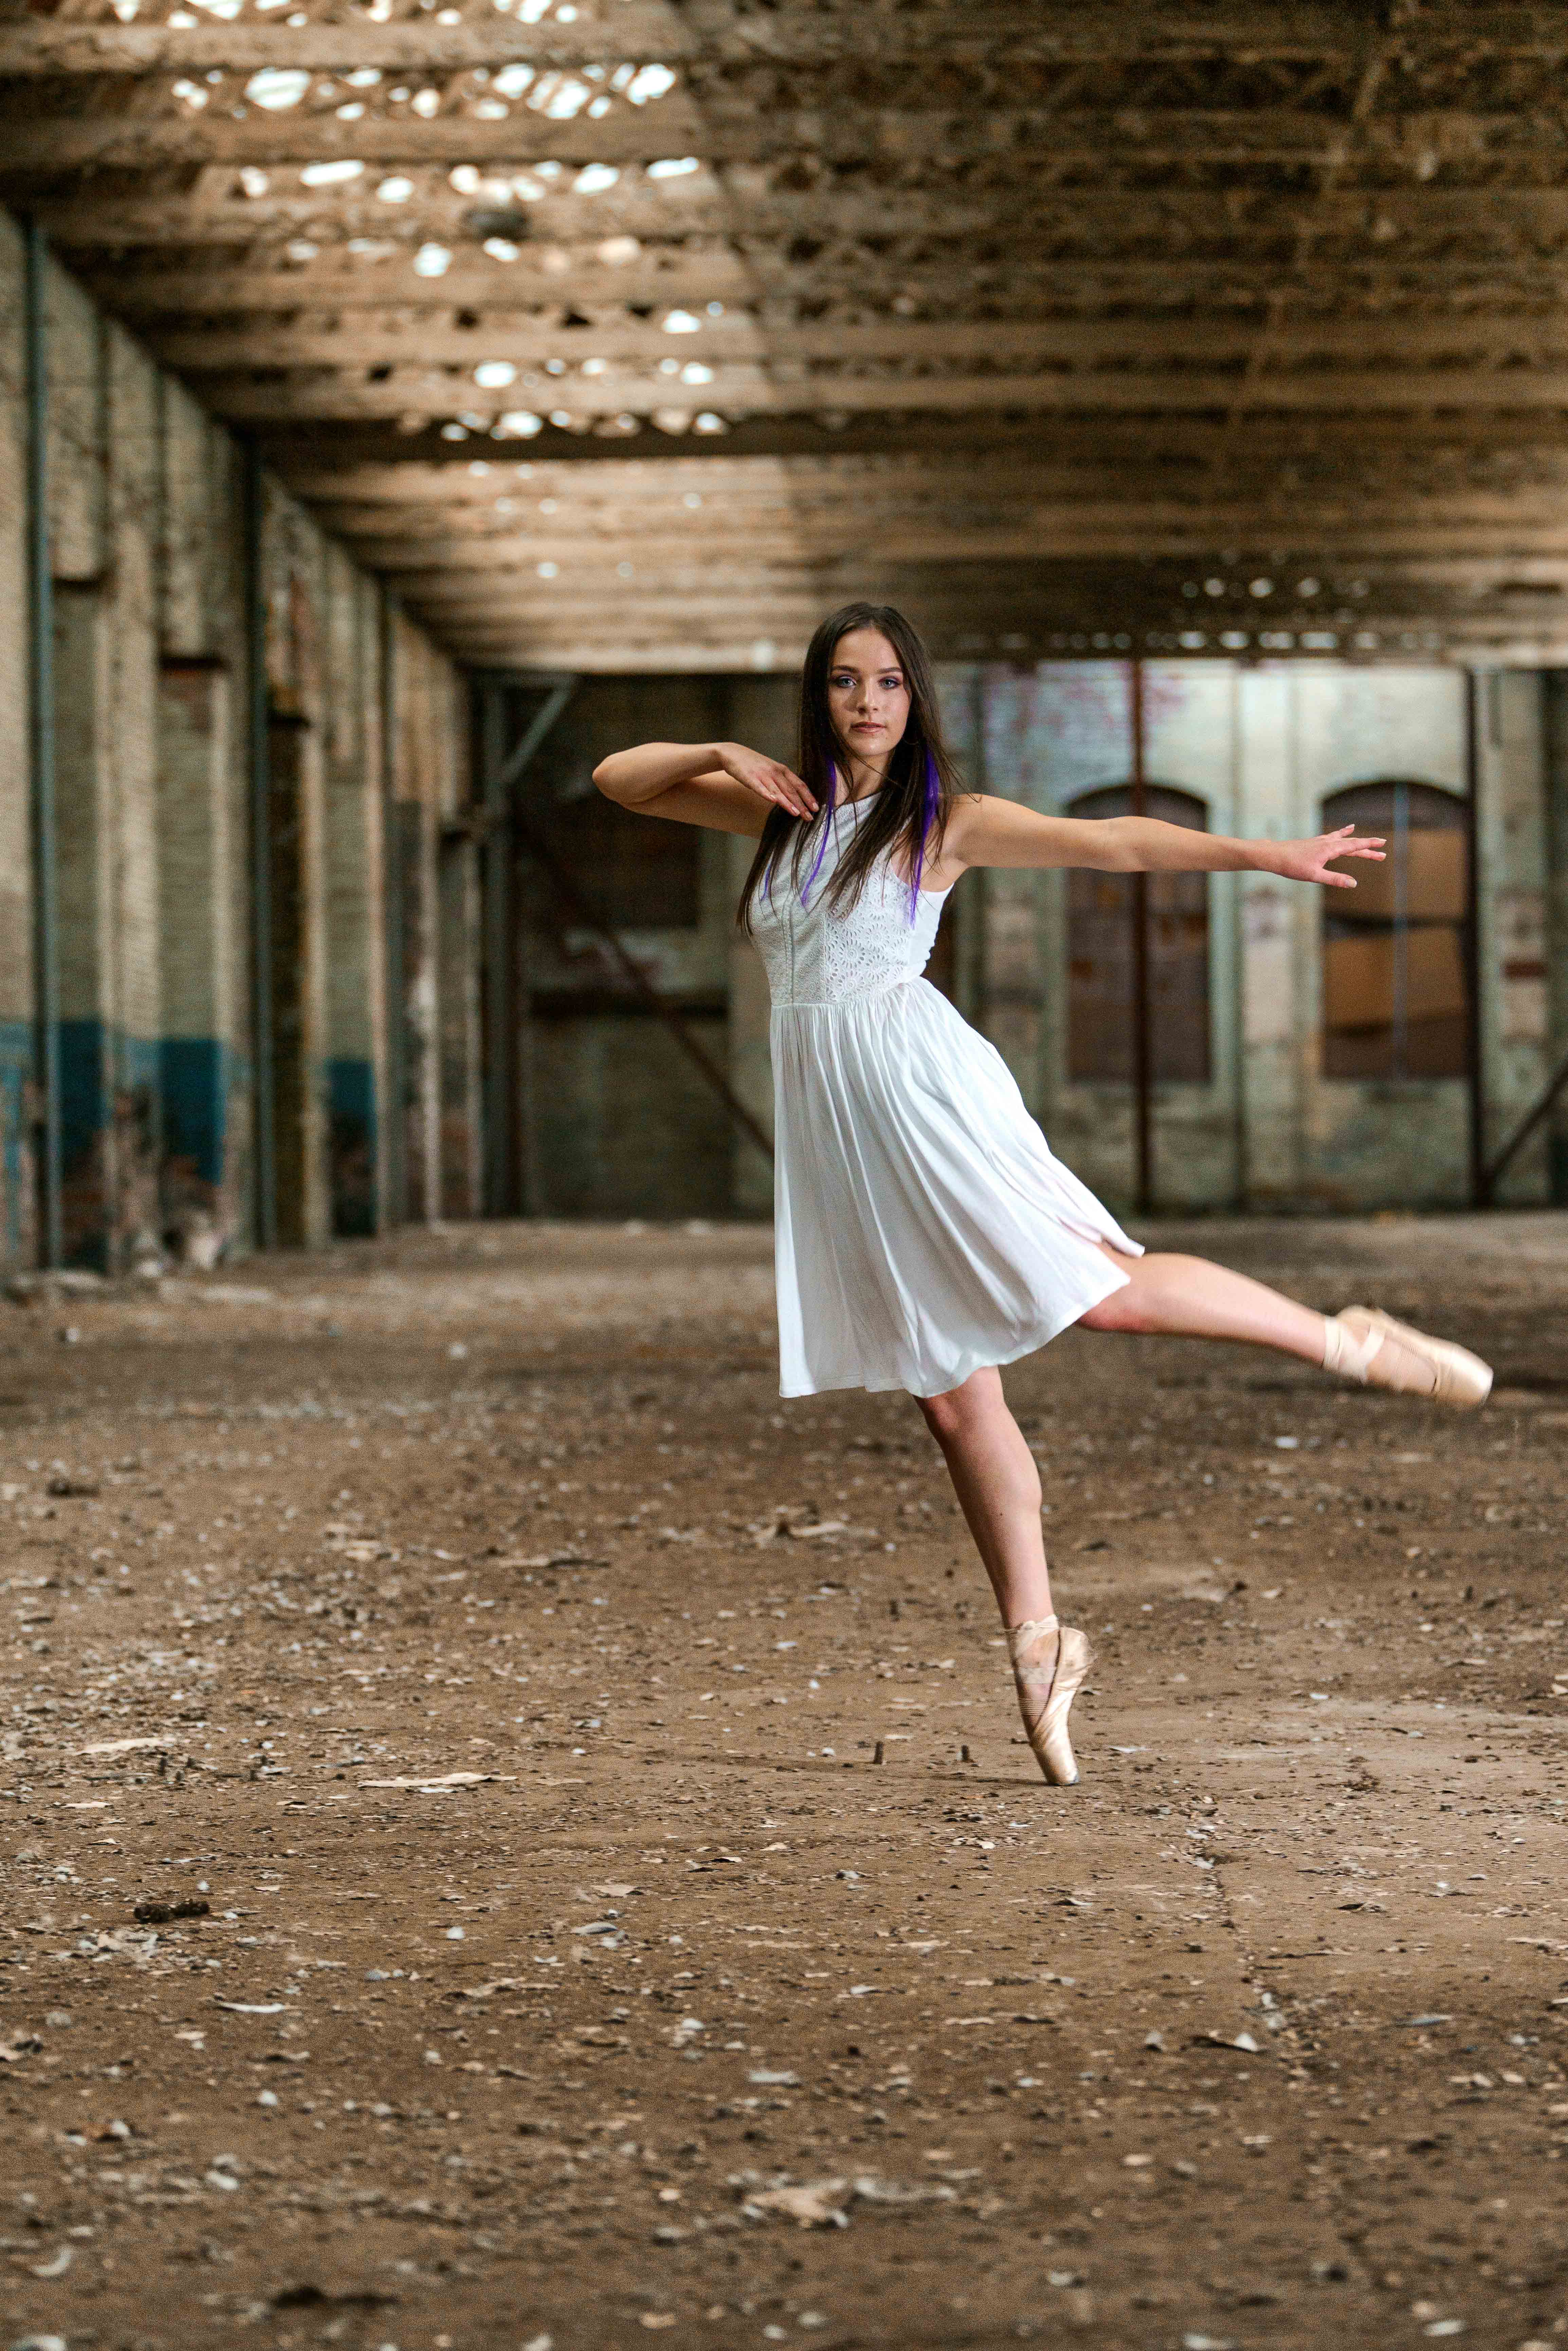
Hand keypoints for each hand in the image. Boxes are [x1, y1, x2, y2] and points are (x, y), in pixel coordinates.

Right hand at [715, 741, 816, 820]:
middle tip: (809, 817)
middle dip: (801, 804)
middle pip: (791, 790)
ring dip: (787, 802)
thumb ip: (782, 782)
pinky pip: (759, 787)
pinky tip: (773, 801)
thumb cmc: (754, 765)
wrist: (734, 754)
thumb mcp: (772, 770)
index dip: (808, 796)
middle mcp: (775, 772)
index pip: (799, 784)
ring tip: (796, 813)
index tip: (816, 808)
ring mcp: (762, 774)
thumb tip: (795, 796)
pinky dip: (766, 794)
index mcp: (782, 770)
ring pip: (777, 790)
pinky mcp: (750, 777)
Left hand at [1271, 823, 1386, 888]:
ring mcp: (1321, 841)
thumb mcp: (1315, 876)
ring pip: (1343, 840)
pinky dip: (1341, 834)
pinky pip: (1333, 836)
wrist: (1275, 855)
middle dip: (1367, 849)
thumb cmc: (1293, 866)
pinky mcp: (1315, 843)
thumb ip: (1335, 879)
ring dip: (1356, 841)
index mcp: (1330, 849)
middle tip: (1382, 853)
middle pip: (1352, 844)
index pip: (1355, 846)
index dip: (1369, 845)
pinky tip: (1343, 831)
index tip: (1383, 844)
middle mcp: (1328, 842)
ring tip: (1366, 839)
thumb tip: (1353, 883)